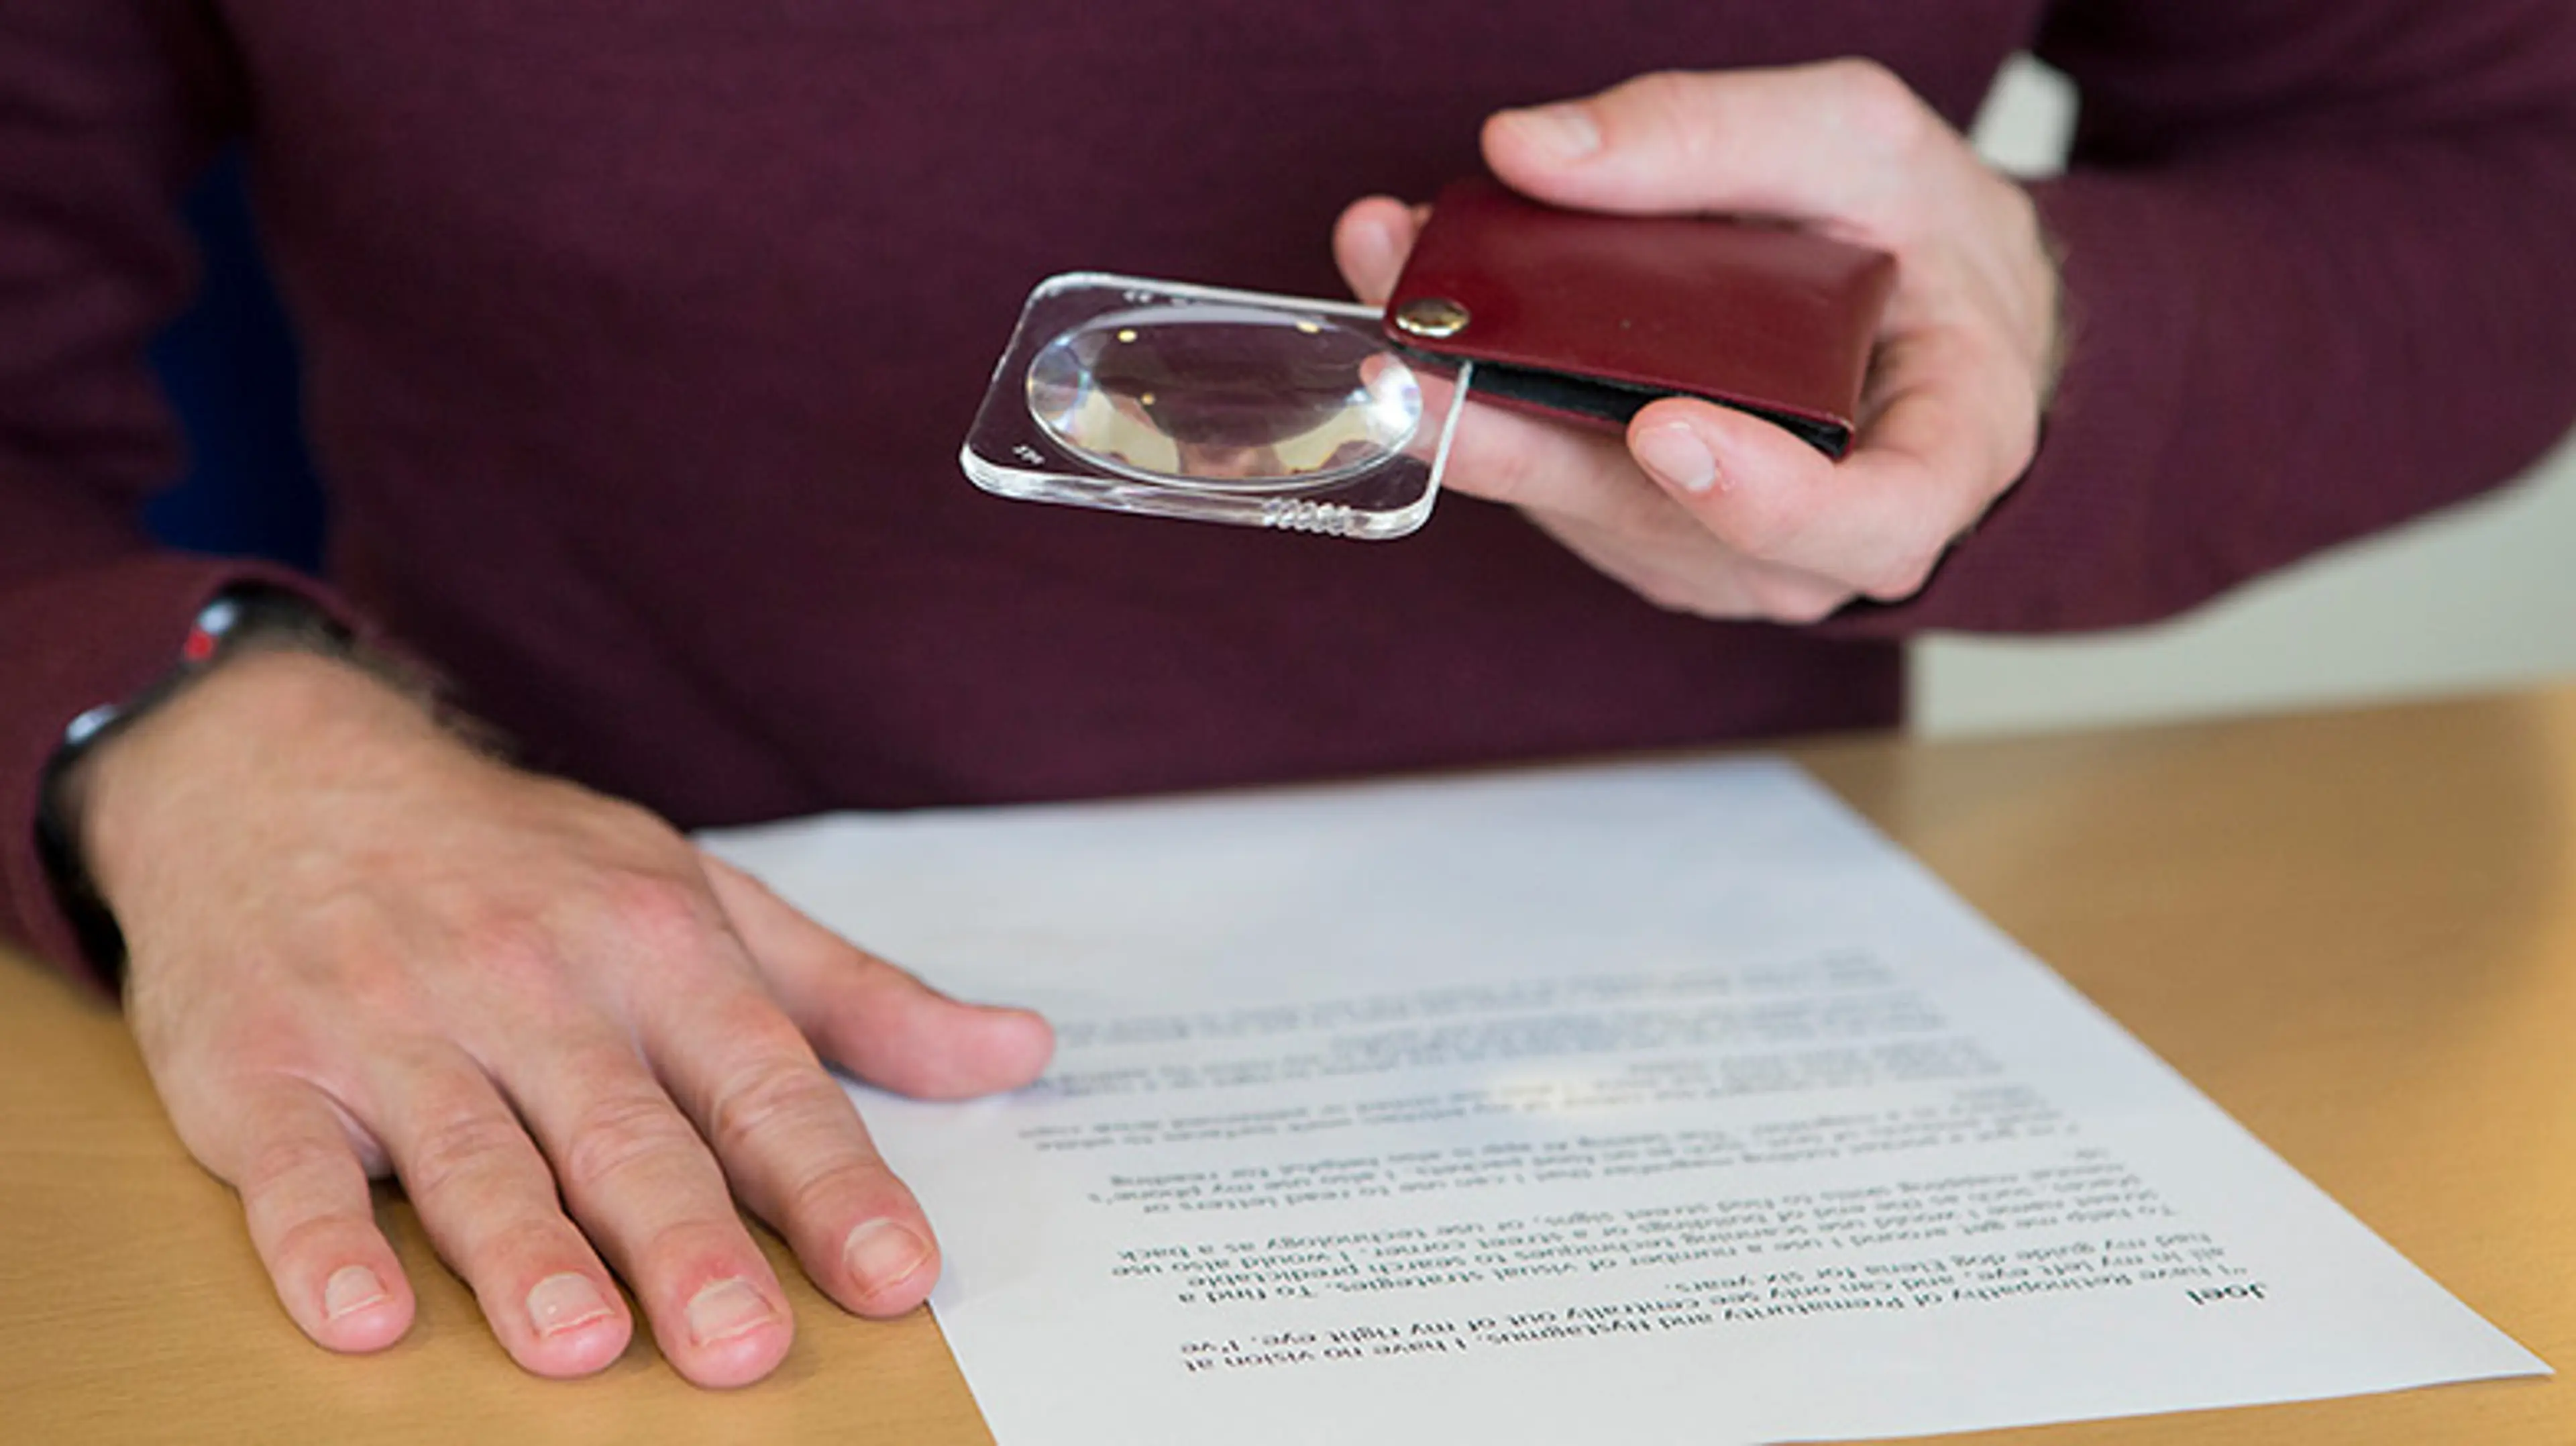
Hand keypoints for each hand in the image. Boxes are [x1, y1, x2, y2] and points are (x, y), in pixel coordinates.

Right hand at [68, 646, 1051, 1386]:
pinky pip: (293, 1171)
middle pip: (626, 1134)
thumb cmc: (522, 865)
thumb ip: (859, 998)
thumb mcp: (704, 899)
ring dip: (524, 1252)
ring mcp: (394, 1028)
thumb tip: (1019, 1051)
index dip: (835, 1183)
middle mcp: (535, 988)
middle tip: (744, 1343)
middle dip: (688, 1241)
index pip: (765, 1084)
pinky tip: (362, 1315)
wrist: (280, 776)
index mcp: (658, 951)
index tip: (900, 1273)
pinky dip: (322, 1242)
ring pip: (472, 1155)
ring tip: (577, 1343)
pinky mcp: (264, 1072)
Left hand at [1335, 59, 2060, 621]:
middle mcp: (1821, 547)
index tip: (1664, 428)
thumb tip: (1529, 152)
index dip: (1763, 498)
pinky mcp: (1647, 538)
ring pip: (1577, 503)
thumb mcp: (1857, 142)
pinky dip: (1488, 397)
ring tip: (1392, 268)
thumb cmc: (1923, 240)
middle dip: (1516, 429)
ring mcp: (1724, 558)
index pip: (1862, 522)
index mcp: (1937, 462)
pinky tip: (1437, 309)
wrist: (1927, 311)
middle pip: (1659, 518)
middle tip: (1416, 350)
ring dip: (1470, 398)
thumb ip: (1710, 137)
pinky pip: (1556, 481)